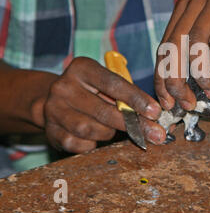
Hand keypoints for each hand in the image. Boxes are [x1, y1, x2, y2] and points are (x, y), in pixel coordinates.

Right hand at [35, 57, 165, 152]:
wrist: (53, 100)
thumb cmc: (92, 91)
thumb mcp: (106, 82)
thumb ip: (126, 94)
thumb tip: (153, 116)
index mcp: (82, 68)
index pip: (114, 84)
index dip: (136, 99)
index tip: (155, 112)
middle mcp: (64, 87)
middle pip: (104, 111)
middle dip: (132, 124)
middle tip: (154, 133)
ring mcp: (54, 110)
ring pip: (92, 130)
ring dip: (110, 133)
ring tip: (116, 129)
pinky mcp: (51, 131)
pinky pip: (80, 145)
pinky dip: (93, 144)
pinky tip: (96, 137)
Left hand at [154, 0, 209, 110]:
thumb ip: (206, 43)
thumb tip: (196, 79)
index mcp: (185, 8)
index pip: (164, 47)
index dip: (162, 78)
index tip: (167, 102)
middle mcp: (196, 2)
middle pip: (174, 47)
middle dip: (176, 81)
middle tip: (186, 104)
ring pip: (197, 43)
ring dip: (201, 74)